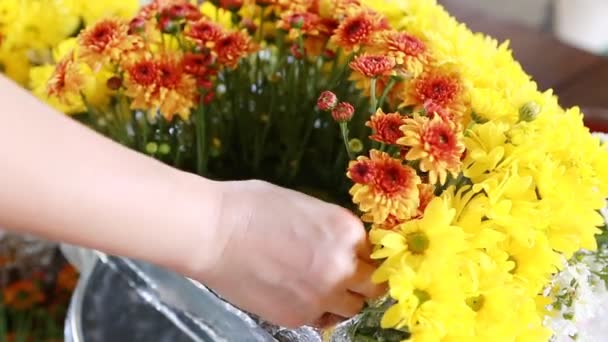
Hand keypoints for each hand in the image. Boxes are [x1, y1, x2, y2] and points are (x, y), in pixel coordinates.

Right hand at [194, 180, 383, 327]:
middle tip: (338, 274)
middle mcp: (343, 267)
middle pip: (371, 285)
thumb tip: (339, 244)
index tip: (344, 254)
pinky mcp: (298, 317)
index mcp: (347, 231)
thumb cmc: (253, 207)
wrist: (213, 233)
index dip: (357, 253)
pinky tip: (296, 295)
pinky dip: (315, 310)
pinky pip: (322, 320)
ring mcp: (322, 296)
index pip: (371, 251)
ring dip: (341, 299)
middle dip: (359, 280)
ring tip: (316, 286)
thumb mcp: (304, 205)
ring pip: (351, 308)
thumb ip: (331, 229)